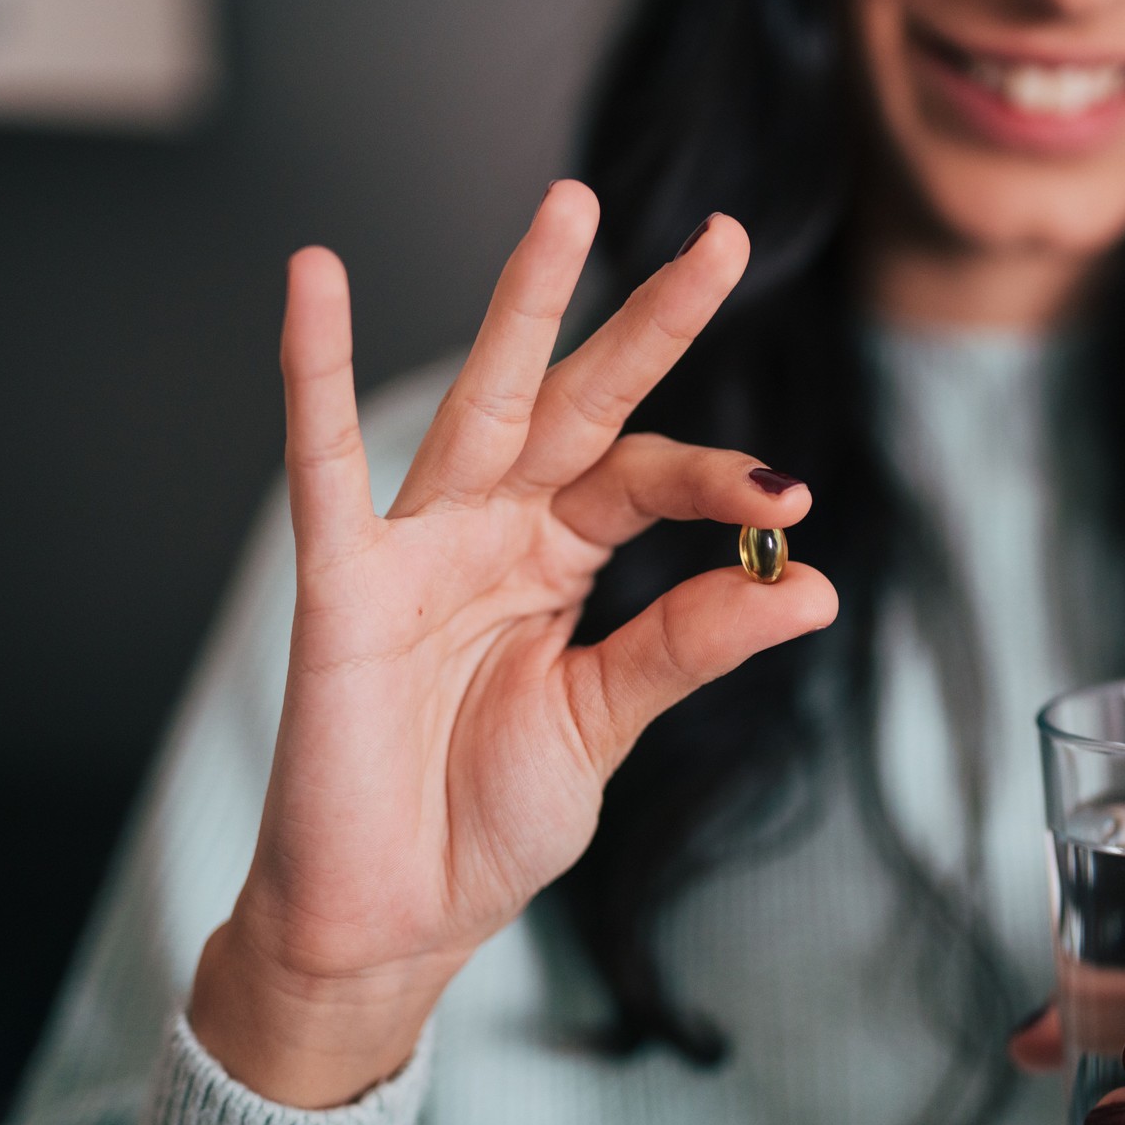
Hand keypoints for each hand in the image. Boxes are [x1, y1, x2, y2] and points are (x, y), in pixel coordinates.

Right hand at [188, 183, 837, 1106]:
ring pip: (482, 401)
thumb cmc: (486, 819)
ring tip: (570, 207)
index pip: (651, 479)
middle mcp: (496, 530)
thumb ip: (691, 644)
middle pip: (583, 402)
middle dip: (648, 322)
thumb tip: (815, 585)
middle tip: (722, 237)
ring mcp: (420, 545)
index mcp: (559, 558)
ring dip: (525, 305)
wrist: (394, 917)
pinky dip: (310, 373)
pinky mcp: (343, 583)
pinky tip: (309, 276)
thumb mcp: (608, 721)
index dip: (723, 480)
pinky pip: (323, 465)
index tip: (789, 503)